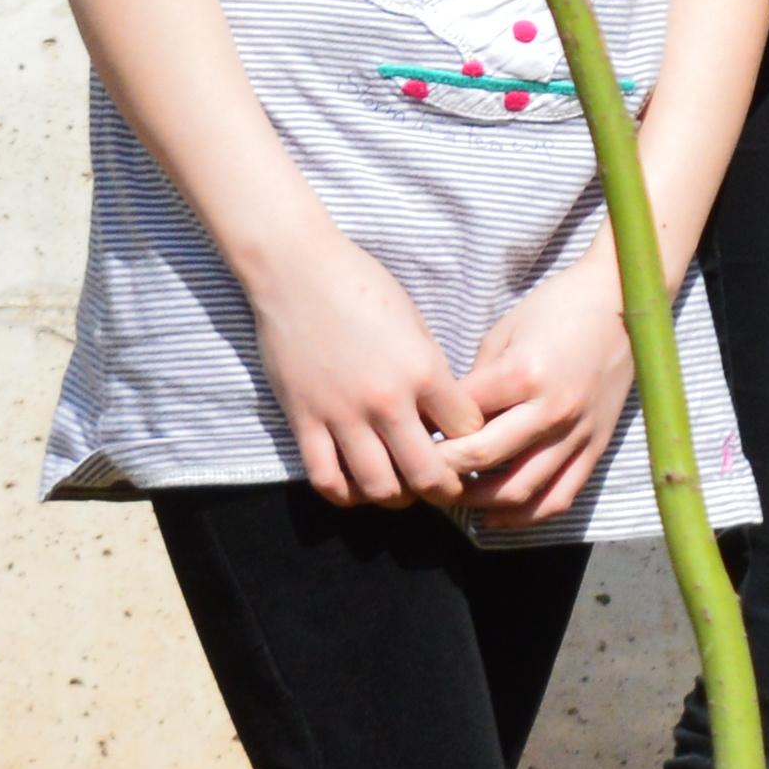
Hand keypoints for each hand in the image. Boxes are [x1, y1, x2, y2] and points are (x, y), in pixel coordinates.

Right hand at [243, 232, 487, 506]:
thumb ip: (429, 372)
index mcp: (423, 370)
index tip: (466, 445)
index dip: (470, 442)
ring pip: (377, 487)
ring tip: (402, 490)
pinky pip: (326, 479)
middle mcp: (386, 400)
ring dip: (396, 497)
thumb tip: (443, 414)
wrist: (298, 271)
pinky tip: (356, 489)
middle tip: (444, 489)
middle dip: (443, 490)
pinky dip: (345, 494)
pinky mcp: (304, 421)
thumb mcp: (414, 324)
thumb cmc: (362, 287)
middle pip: (426, 474)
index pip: (465, 432)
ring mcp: (342, 415)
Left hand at [442, 269, 642, 527]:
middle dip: (443, 469)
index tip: (410, 434)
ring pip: (519, 490)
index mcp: (525, 374)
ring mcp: (578, 433)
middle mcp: (552, 410)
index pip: (462, 418)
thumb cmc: (558, 307)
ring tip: (452, 495)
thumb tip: (448, 422)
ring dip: (477, 501)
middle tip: (421, 470)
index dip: (428, 429)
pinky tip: (494, 518)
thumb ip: (479, 381)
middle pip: (482, 458)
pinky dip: (524, 517)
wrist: (623, 301)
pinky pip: (559, 497)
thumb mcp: (506, 332)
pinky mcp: (596, 447)